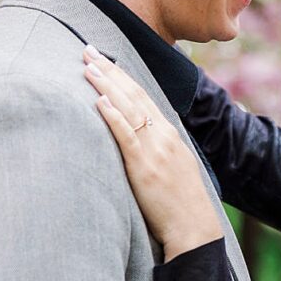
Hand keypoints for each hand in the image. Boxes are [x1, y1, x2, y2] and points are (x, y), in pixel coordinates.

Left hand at [83, 48, 222, 259]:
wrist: (194, 229)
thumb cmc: (182, 205)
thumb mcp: (174, 168)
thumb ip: (157, 149)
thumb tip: (139, 139)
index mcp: (169, 135)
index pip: (142, 96)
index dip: (122, 76)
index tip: (104, 59)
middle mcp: (162, 136)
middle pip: (133, 94)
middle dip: (109, 70)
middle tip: (87, 50)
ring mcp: (154, 150)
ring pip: (128, 109)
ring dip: (106, 85)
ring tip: (87, 67)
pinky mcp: (144, 168)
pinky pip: (126, 136)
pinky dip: (112, 116)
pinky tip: (99, 101)